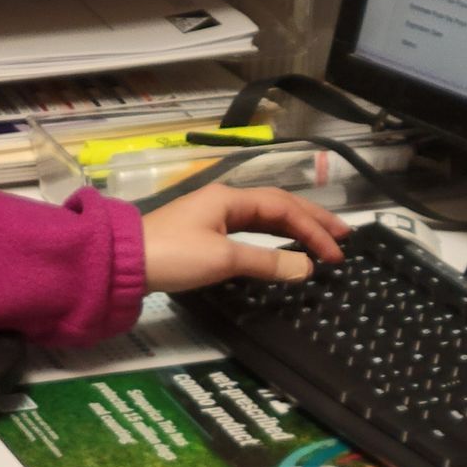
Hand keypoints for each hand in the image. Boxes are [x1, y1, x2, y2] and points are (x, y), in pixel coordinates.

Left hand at [139, 183, 349, 294]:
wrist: (123, 262)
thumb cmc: (172, 255)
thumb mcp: (222, 259)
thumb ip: (266, 262)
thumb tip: (305, 267)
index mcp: (230, 199)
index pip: (283, 207)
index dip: (314, 228)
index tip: (336, 252)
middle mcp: (224, 201)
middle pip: (277, 206)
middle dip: (311, 220)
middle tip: (343, 237)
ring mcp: (213, 215)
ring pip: (263, 217)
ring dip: (293, 228)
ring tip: (320, 241)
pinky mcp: (203, 233)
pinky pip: (248, 230)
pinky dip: (271, 238)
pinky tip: (281, 247)